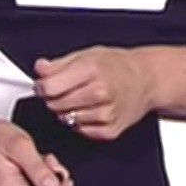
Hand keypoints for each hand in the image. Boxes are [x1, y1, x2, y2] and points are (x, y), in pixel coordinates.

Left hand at [34, 46, 156, 141]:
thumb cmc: (117, 65)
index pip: (49, 87)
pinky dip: (80, 122)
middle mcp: (100, 92)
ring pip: (66, 119)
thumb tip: (40, 69)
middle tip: (64, 90)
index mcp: (92, 69)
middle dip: (53, 98)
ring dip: (66, 111)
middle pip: (55, 105)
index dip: (42, 86)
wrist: (145, 80)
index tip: (44, 84)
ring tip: (80, 98)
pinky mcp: (110, 130)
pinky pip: (81, 131)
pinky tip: (90, 109)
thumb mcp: (86, 54)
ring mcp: (106, 113)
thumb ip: (59, 64)